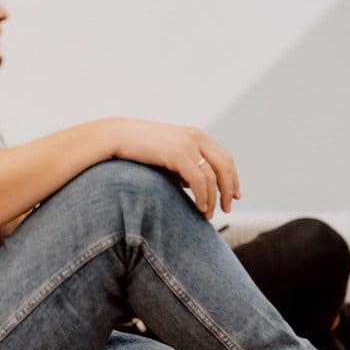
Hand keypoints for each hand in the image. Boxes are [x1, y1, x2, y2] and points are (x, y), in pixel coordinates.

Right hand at [105, 118, 240, 217]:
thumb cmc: (137, 147)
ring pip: (213, 177)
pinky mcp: (178, 154)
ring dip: (213, 199)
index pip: (225, 159)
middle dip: (229, 189)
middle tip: (226, 208)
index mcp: (195, 136)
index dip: (233, 178)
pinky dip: (203, 197)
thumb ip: (183, 166)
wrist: (115, 137)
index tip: (234, 196)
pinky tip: (199, 207)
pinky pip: (199, 180)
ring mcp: (188, 145)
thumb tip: (195, 186)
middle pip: (225, 167)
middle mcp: (196, 138)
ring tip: (207, 214)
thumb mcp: (166, 154)